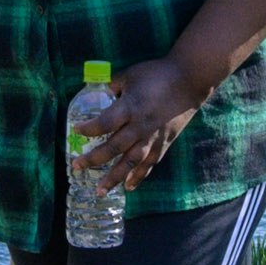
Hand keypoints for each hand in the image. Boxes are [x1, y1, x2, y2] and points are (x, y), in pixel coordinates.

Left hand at [80, 55, 204, 186]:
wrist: (190, 80)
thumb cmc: (157, 73)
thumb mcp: (130, 75)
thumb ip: (112, 86)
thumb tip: (97, 93)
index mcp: (131, 107)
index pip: (106, 123)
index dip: (89, 128)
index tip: (76, 130)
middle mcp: (141, 126)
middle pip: (114, 147)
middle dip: (94, 159)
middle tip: (76, 167)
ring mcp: (154, 137)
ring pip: (131, 162)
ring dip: (114, 177)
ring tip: (99, 190)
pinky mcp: (165, 143)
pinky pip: (150, 164)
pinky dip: (139, 176)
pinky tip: (128, 187)